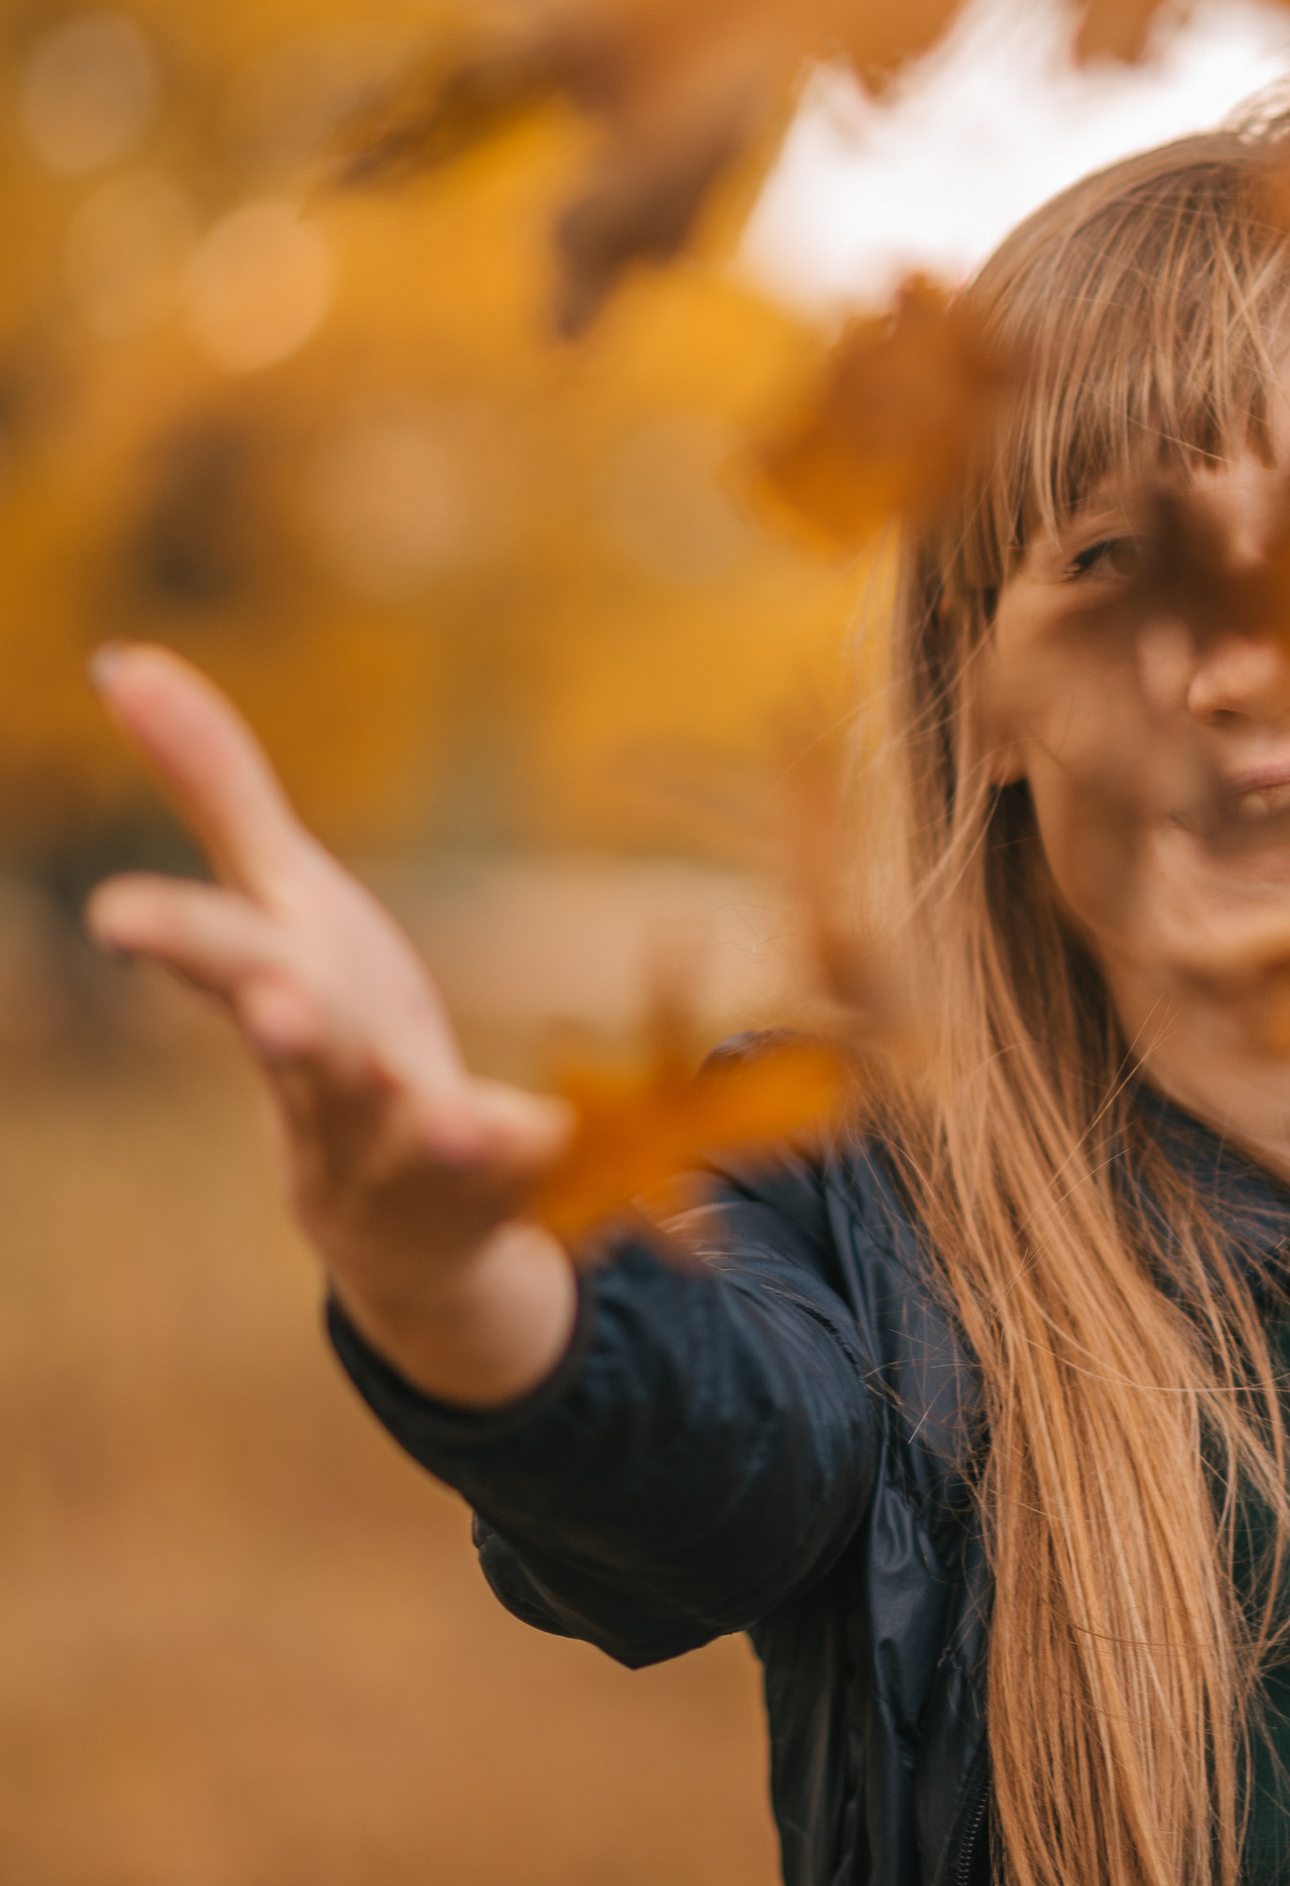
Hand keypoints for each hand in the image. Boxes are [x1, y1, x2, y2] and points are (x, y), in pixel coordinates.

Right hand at [85, 644, 578, 1405]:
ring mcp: (415, 1149)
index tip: (116, 917)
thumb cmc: (331, 1029)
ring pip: (417, 1138)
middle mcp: (335, 1081)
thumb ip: (216, 789)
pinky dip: (552, 1156)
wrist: (403, 1228)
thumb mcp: (284, 903)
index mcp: (286, 995)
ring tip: (445, 1119)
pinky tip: (576, 1132)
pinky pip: (537, 1174)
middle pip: (306, 1054)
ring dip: (431, 1125)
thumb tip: (119, 657)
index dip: (169, 937)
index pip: (216, 958)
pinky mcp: (508, 1187)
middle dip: (291, 1031)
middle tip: (277, 1009)